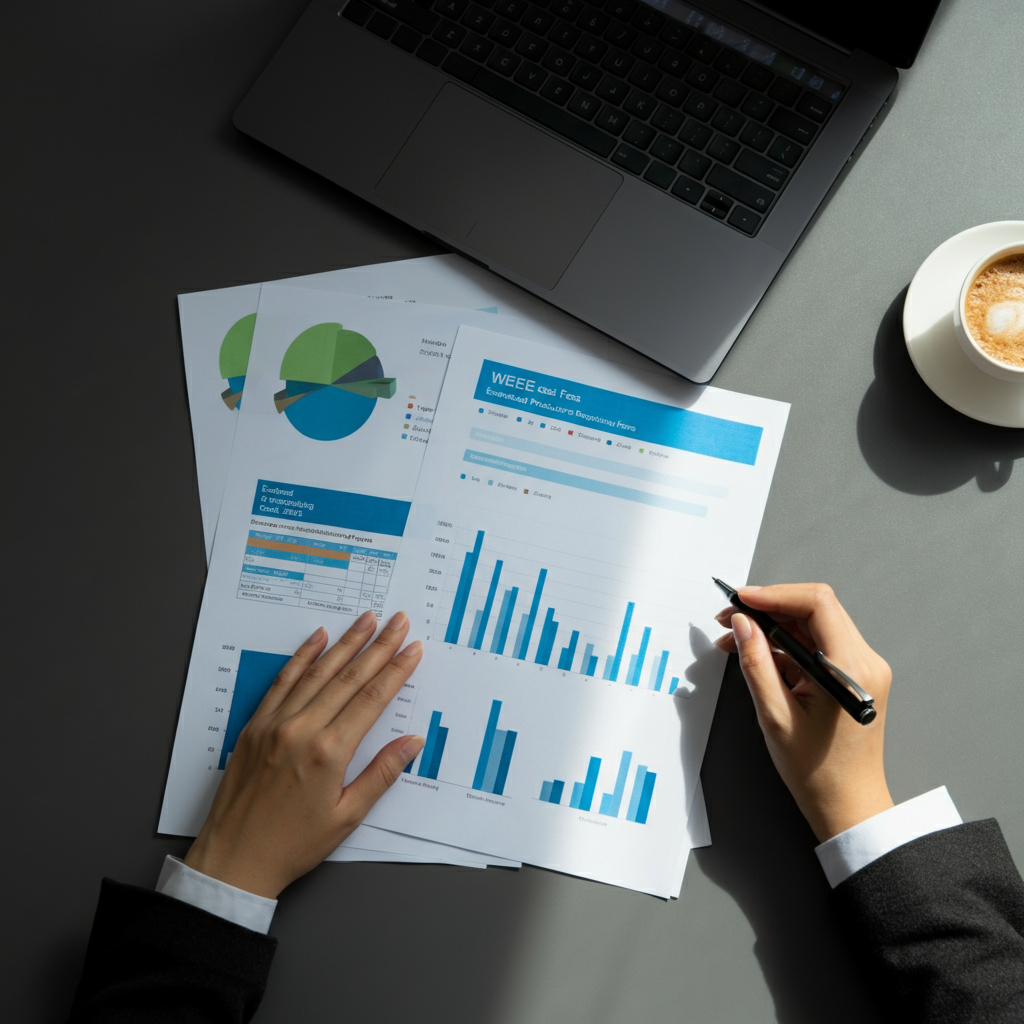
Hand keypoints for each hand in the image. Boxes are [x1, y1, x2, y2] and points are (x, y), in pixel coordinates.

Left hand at [184, 610, 424, 897]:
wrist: (234, 860)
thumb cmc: (292, 845)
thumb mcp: (347, 816)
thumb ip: (381, 774)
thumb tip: (412, 742)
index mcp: (328, 752)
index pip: (371, 699)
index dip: (395, 670)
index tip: (412, 648)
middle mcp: (301, 730)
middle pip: (348, 678)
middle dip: (378, 647)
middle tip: (398, 622)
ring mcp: (274, 724)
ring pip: (317, 673)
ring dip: (345, 643)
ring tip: (366, 620)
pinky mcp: (254, 726)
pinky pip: (282, 682)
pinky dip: (302, 658)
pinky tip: (317, 638)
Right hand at [714, 584, 893, 841]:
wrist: (849, 804)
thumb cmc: (818, 771)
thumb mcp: (776, 716)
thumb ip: (757, 664)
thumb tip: (742, 625)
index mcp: (850, 669)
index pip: (816, 604)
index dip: (774, 594)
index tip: (741, 600)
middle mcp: (864, 661)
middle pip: (815, 609)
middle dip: (768, 607)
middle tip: (729, 618)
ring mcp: (860, 667)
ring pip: (813, 624)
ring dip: (773, 625)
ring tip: (734, 638)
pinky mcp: (851, 675)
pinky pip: (818, 644)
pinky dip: (786, 643)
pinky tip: (757, 653)